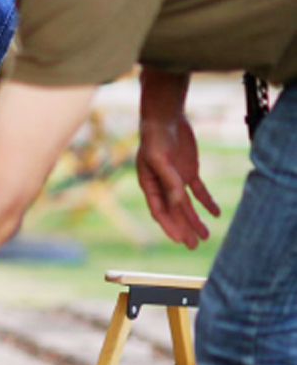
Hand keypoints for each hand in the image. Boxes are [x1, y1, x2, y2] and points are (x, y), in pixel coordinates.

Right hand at [136, 114, 219, 248]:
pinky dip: (206, 202)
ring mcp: (176, 179)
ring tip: (205, 236)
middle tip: (193, 245)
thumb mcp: (159, 158)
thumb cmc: (156, 138)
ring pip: (186, 205)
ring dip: (195, 220)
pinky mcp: (188, 171)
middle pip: (174, 212)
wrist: (165, 119)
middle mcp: (162, 185)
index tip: (178, 240)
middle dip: (183, 228)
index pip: (159, 210)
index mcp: (149, 184)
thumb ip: (168, 180)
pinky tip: (215, 214)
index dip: (168, 226)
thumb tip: (179, 202)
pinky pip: (198, 191)